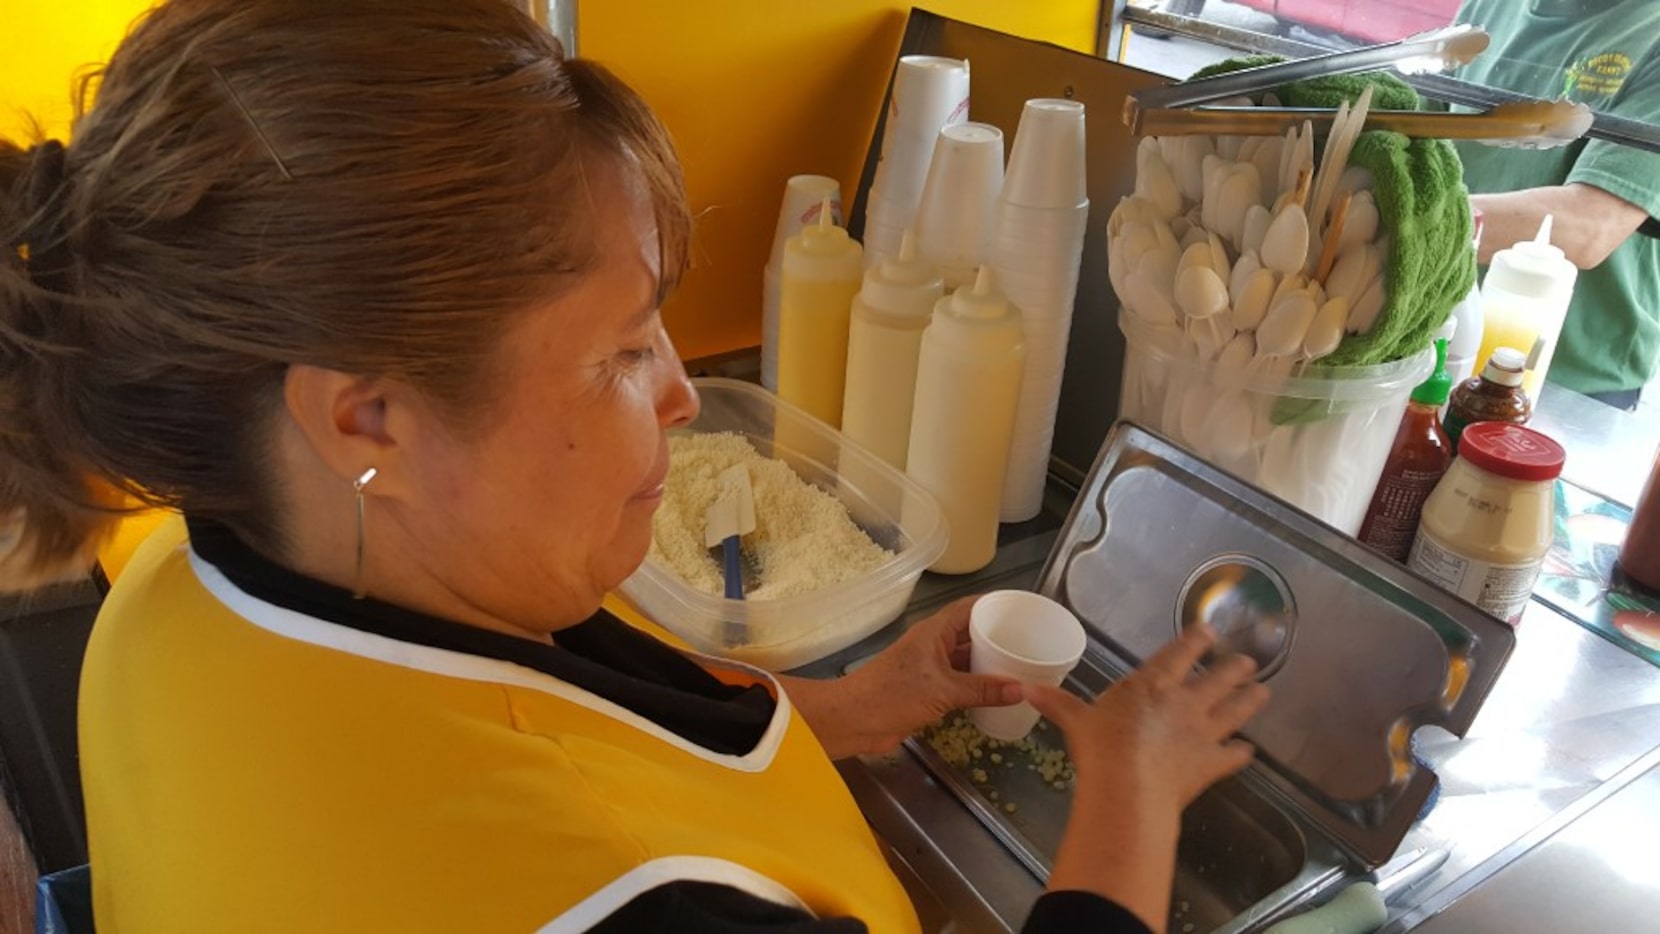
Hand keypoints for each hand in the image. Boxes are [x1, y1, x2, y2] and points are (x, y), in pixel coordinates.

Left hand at [781, 596, 1021, 758]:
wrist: (854, 720)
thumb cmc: (893, 694)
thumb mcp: (943, 690)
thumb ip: (982, 689)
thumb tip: (1021, 689)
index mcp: (934, 631)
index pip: (970, 607)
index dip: (996, 605)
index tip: (1024, 609)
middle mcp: (933, 644)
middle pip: (970, 632)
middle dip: (997, 636)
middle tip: (1030, 643)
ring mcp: (930, 667)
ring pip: (965, 658)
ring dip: (988, 662)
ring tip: (1021, 666)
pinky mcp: (927, 690)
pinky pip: (959, 680)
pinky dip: (977, 684)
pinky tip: (998, 692)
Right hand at [1028, 624, 1269, 931]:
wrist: (1128, 788)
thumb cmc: (1100, 748)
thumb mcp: (1076, 721)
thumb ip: (1058, 704)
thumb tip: (1024, 687)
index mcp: (1152, 684)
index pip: (1180, 653)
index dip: (1196, 641)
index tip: (1209, 632)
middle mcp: (1184, 701)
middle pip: (1216, 678)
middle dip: (1233, 668)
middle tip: (1248, 661)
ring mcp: (1202, 732)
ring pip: (1234, 710)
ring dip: (1250, 701)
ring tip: (1264, 691)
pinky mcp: (1211, 763)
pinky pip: (1232, 756)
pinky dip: (1242, 754)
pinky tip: (1250, 751)